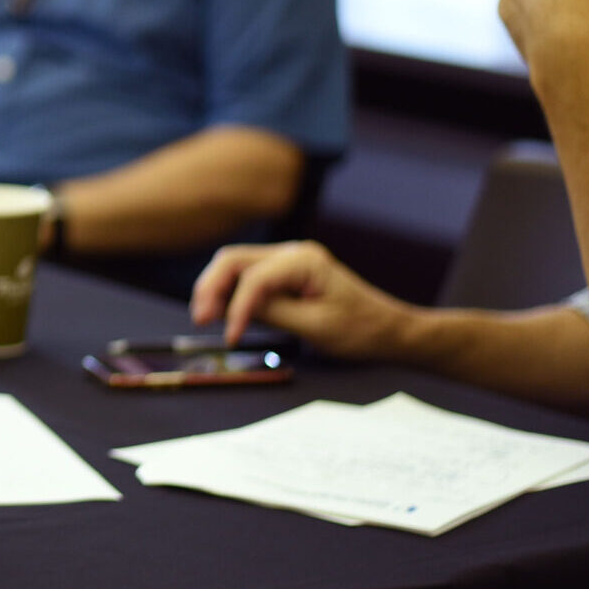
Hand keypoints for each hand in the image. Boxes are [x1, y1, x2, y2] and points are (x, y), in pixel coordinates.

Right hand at [188, 241, 410, 358]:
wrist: (388, 331)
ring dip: (216, 289)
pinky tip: (224, 312)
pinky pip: (248, 277)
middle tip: (200, 318)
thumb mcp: (315, 326)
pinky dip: (231, 293)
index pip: (254, 278)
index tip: (229, 336)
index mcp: (303, 260)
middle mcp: (292, 252)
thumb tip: (233, 308)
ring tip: (205, 316)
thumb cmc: (360, 330)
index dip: (235, 306)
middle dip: (211, 287)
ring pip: (236, 266)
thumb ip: (272, 312)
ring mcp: (288, 261)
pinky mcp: (286, 274)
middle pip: (234, 260)